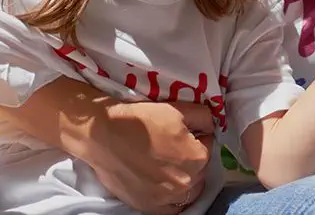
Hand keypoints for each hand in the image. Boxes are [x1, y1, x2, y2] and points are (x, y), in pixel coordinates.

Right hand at [87, 101, 214, 213]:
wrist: (105, 135)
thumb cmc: (142, 120)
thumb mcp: (178, 109)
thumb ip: (203, 117)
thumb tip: (210, 125)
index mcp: (197, 158)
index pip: (209, 145)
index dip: (198, 135)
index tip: (185, 131)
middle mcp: (186, 182)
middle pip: (199, 168)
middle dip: (192, 156)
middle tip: (174, 146)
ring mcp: (167, 197)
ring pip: (186, 188)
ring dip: (183, 176)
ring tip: (168, 164)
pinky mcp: (149, 206)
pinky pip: (170, 207)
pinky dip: (171, 198)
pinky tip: (165, 185)